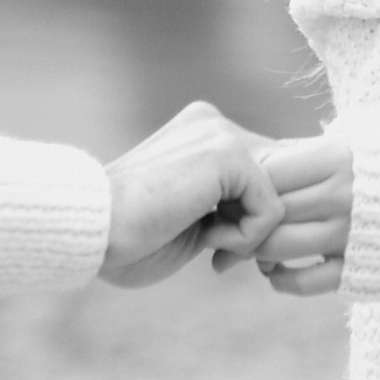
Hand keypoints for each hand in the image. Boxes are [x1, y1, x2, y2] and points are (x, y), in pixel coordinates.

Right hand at [99, 101, 283, 288]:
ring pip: (279, 196)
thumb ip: (231, 205)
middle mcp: (214, 124)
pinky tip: (207, 239)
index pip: (266, 171)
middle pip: (282, 180)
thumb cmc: (133, 236)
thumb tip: (285, 221)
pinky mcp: (227, 154)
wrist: (94, 231)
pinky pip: (271, 209)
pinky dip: (246, 239)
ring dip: (250, 235)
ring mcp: (220, 134)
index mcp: (202, 134)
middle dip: (261, 228)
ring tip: (211, 245)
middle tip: (225, 256)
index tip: (228, 253)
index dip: (257, 219)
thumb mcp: (196, 215)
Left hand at [215, 132, 351, 295]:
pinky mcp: (362, 269)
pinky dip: (281, 280)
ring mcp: (351, 236)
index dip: (242, 180)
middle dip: (236, 220)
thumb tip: (261, 153)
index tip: (229, 186)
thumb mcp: (360, 140)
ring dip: (252, 251)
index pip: (268, 171)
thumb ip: (312, 148)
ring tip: (242, 248)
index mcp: (338, 158)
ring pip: (278, 247)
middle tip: (219, 225)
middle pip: (267, 211)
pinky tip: (273, 272)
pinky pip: (307, 282)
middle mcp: (343, 197)